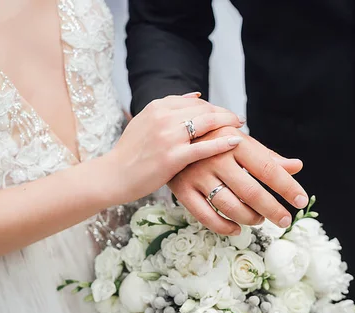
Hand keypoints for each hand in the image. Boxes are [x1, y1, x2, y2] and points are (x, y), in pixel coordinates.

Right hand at [108, 95, 244, 203]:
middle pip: (204, 109)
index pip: (195, 101)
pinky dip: (223, 142)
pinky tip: (236, 141)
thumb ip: (169, 107)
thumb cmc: (131, 152)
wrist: (114, 175)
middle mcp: (164, 117)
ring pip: (207, 123)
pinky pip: (204, 147)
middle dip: (224, 113)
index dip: (214, 107)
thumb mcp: (145, 121)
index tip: (225, 114)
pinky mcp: (173, 157)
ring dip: (227, 122)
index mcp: (157, 106)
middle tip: (238, 119)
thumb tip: (196, 96)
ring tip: (240, 126)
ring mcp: (168, 137)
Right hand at [168, 127, 306, 234]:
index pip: (268, 168)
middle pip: (251, 192)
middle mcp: (217, 157)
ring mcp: (198, 174)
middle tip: (285, 220)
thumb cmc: (215, 139)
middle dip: (272, 209)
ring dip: (249, 218)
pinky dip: (224, 227)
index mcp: (236, 142)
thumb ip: (268, 157)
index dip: (287, 187)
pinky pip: (206, 216)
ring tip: (259, 219)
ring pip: (230, 206)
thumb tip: (297, 167)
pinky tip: (236, 229)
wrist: (173, 134)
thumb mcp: (241, 141)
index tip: (301, 201)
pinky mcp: (182, 189)